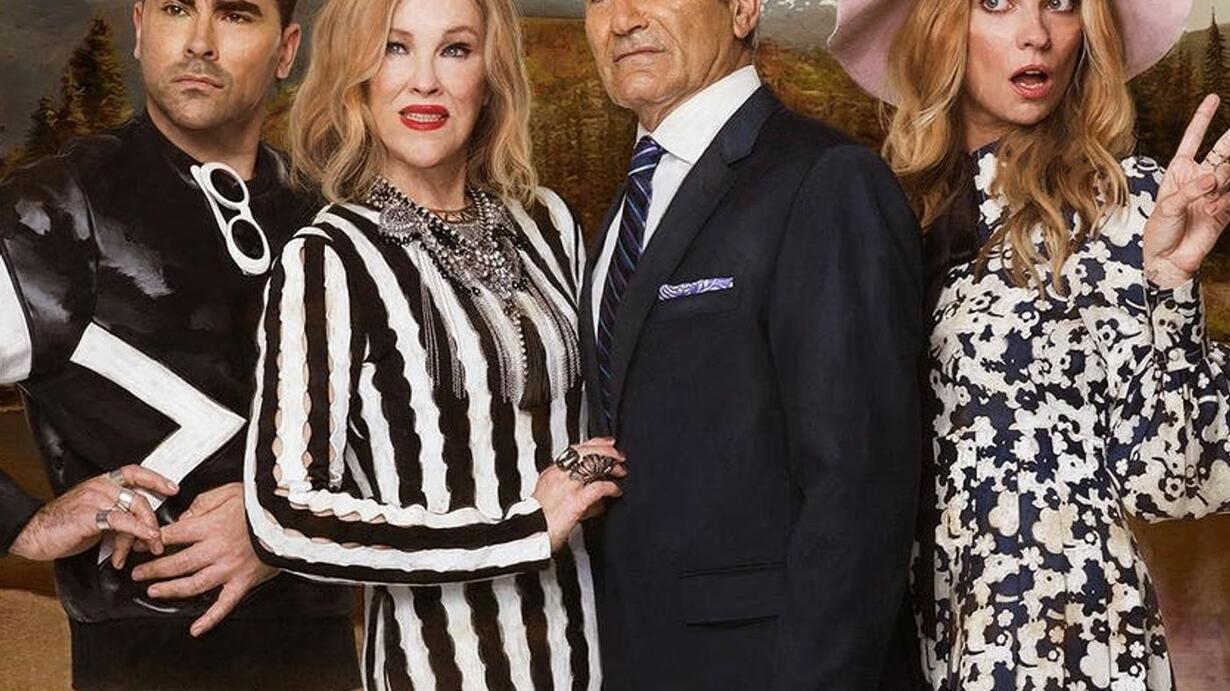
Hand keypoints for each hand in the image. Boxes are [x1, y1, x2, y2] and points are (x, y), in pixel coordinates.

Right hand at [10, 465, 175, 561]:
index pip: (134, 472)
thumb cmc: (65, 526)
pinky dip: (137, 530)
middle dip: (153, 521)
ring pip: (133, 511)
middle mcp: (100, 487)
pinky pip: (121, 520)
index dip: (155, 479)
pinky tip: (145, 537)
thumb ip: (119, 518)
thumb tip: (143, 533)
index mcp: (102, 483)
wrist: (35, 535)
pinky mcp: (88, 515)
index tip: (173, 488)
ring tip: (147, 548)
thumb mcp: (98, 518)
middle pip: (139, 498)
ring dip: (145, 532)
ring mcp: (94, 499)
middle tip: (158, 540)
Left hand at [130, 483, 276, 636]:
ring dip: (170, 590)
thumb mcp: (230, 490)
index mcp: (212, 526)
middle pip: (177, 563)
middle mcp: (217, 550)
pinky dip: (210, 619)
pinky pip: (225, 604)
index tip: (141, 544)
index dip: (153, 540)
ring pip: (193, 585)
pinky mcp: (244, 581)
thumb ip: (203, 502)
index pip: (173, 535)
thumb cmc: (263, 503)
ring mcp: (230, 568)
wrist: (293, 517)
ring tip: (154, 591)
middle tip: (138, 572)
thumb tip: (184, 517)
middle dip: (153, 568)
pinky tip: (196, 628)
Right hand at [533, 438, 626, 550]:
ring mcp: (567, 486)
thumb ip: (572, 494)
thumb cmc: (538, 522)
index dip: (595, 444)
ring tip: (621, 471)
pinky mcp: (576, 500)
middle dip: (607, 451)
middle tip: (619, 456)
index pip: (575, 450)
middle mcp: (559, 475)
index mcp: (551, 473)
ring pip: (593, 464)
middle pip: (586, 452)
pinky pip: (599, 487)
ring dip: (612, 466)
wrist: (528, 535)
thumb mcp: (550, 500)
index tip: (606, 443)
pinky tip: (616, 491)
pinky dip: (611, 487)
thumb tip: (594, 499)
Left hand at [1144, 94, 1229, 288]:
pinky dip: (1227, 195)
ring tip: (1220, 176)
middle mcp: (1199, 178)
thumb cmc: (1158, 232)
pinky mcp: (1225, 209)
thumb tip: (1212, 180)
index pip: (1193, 138)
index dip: (1202, 119)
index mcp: (1179, 172)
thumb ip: (1188, 191)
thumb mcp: (1165, 208)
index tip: (1213, 98)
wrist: (1167, 260)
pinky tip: (1216, 202)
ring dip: (1229, 170)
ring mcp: (1214, 193)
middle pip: (1222, 151)